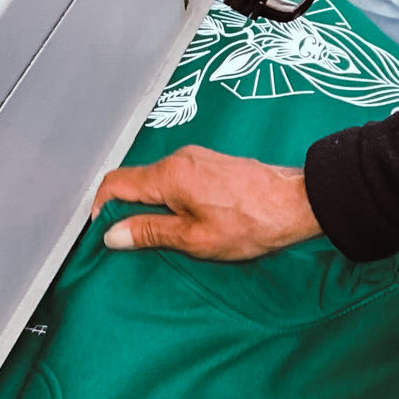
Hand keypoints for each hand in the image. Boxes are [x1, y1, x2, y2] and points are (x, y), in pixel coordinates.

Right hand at [92, 145, 320, 260]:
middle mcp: (178, 158)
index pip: (115, 184)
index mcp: (168, 174)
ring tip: (157, 235)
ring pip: (156, 180)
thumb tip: (111, 234)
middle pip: (134, 180)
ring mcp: (197, 157)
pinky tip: (181, 220)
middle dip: (125, 209)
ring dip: (149, 205)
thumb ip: (150, 232)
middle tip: (129, 241)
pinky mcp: (211, 163)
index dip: (100, 209)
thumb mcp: (194, 238)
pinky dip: (169, 198)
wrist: (297, 203)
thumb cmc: (249, 224)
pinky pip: (176, 178)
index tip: (103, 235)